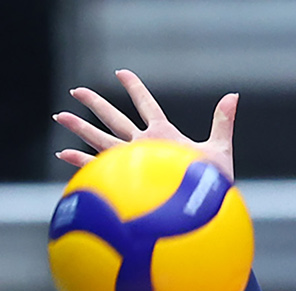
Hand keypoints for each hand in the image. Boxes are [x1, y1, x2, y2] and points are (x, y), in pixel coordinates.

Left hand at [56, 69, 237, 180]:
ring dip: (77, 126)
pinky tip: (62, 155)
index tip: (121, 73)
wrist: (192, 212)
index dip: (134, 87)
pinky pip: (94, 166)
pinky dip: (78, 161)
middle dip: (94, 102)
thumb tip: (234, 95)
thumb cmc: (210, 185)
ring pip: (96, 137)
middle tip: (77, 91)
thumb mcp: (221, 151)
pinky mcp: (120, 179)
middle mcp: (140, 143)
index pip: (146, 103)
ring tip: (60, 116)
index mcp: (162, 134)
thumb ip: (223, 122)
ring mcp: (127, 161)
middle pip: (113, 116)